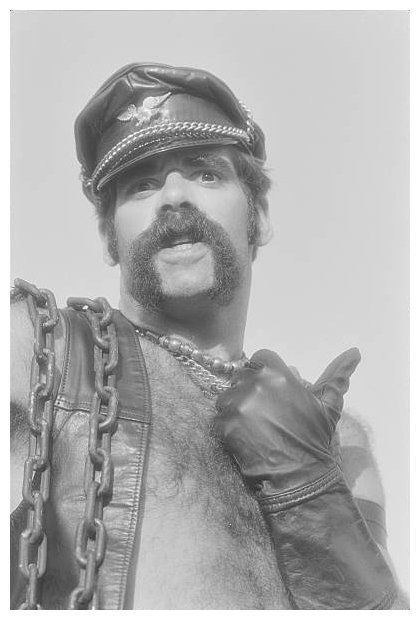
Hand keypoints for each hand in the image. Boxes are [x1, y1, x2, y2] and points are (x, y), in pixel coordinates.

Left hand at [215, 348, 360, 495]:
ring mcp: (236, 405)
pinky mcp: (224, 426)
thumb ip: (337, 375)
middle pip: (242, 375)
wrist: (299, 477)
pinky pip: (219, 417)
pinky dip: (229, 425)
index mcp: (277, 375)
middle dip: (251, 388)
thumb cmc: (315, 438)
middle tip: (264, 410)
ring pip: (227, 395)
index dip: (266, 372)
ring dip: (237, 405)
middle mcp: (253, 384)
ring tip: (253, 424)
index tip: (272, 388)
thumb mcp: (328, 405)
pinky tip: (245, 437)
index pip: (261, 358)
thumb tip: (355, 351)